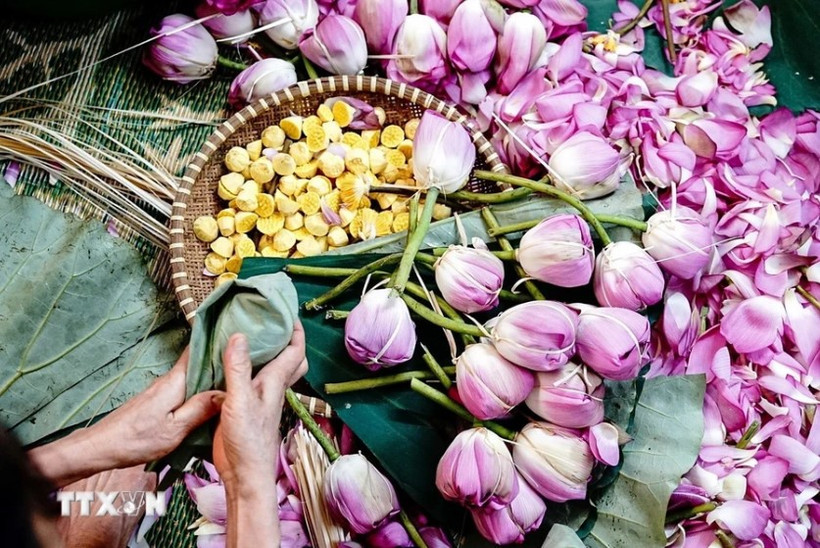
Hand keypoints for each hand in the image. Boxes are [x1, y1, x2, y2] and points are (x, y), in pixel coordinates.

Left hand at [30, 349, 223, 486]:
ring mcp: (162, 390)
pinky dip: (199, 390)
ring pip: (192, 378)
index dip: (216, 342)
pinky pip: (185, 389)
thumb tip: (226, 392)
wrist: (102, 447)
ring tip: (235, 380)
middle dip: (219, 361)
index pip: (196, 351)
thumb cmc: (137, 440)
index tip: (239, 339)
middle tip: (246, 362)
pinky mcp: (158, 401)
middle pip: (198, 363)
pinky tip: (211, 399)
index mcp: (175, 382)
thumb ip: (200, 409)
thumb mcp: (175, 429)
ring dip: (210, 377)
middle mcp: (169, 381)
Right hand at [212, 321, 307, 493]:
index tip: (287, 310)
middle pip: (289, 359)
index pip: (294, 350)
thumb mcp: (239, 401)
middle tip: (272, 320)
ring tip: (249, 333)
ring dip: (265, 352)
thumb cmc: (248, 441)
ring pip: (270, 369)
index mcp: (274, 382)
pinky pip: (249, 380)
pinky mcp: (244, 407)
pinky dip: (244, 368)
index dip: (295, 330)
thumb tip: (240, 335)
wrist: (243, 474)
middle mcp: (270, 387)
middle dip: (286, 338)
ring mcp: (259, 398)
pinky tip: (228, 363)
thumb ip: (239, 369)